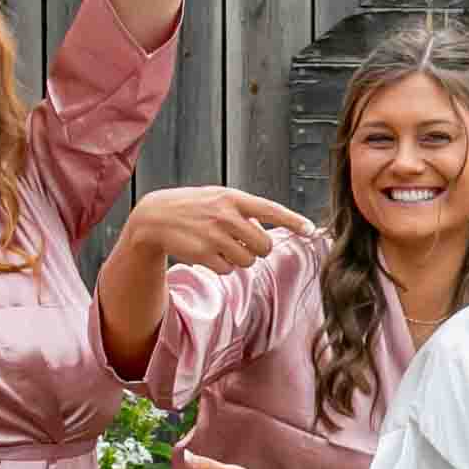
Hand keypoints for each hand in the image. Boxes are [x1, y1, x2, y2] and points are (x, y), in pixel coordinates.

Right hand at [123, 184, 320, 276]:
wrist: (156, 217)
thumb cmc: (194, 207)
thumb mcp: (218, 198)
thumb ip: (244, 211)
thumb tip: (265, 233)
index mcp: (234, 198)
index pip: (271, 210)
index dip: (293, 221)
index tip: (312, 230)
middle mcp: (226, 216)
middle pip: (264, 245)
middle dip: (257, 249)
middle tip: (241, 242)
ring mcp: (215, 236)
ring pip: (248, 261)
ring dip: (239, 258)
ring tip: (220, 245)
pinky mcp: (204, 254)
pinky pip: (229, 270)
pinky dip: (222, 266)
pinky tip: (208, 253)